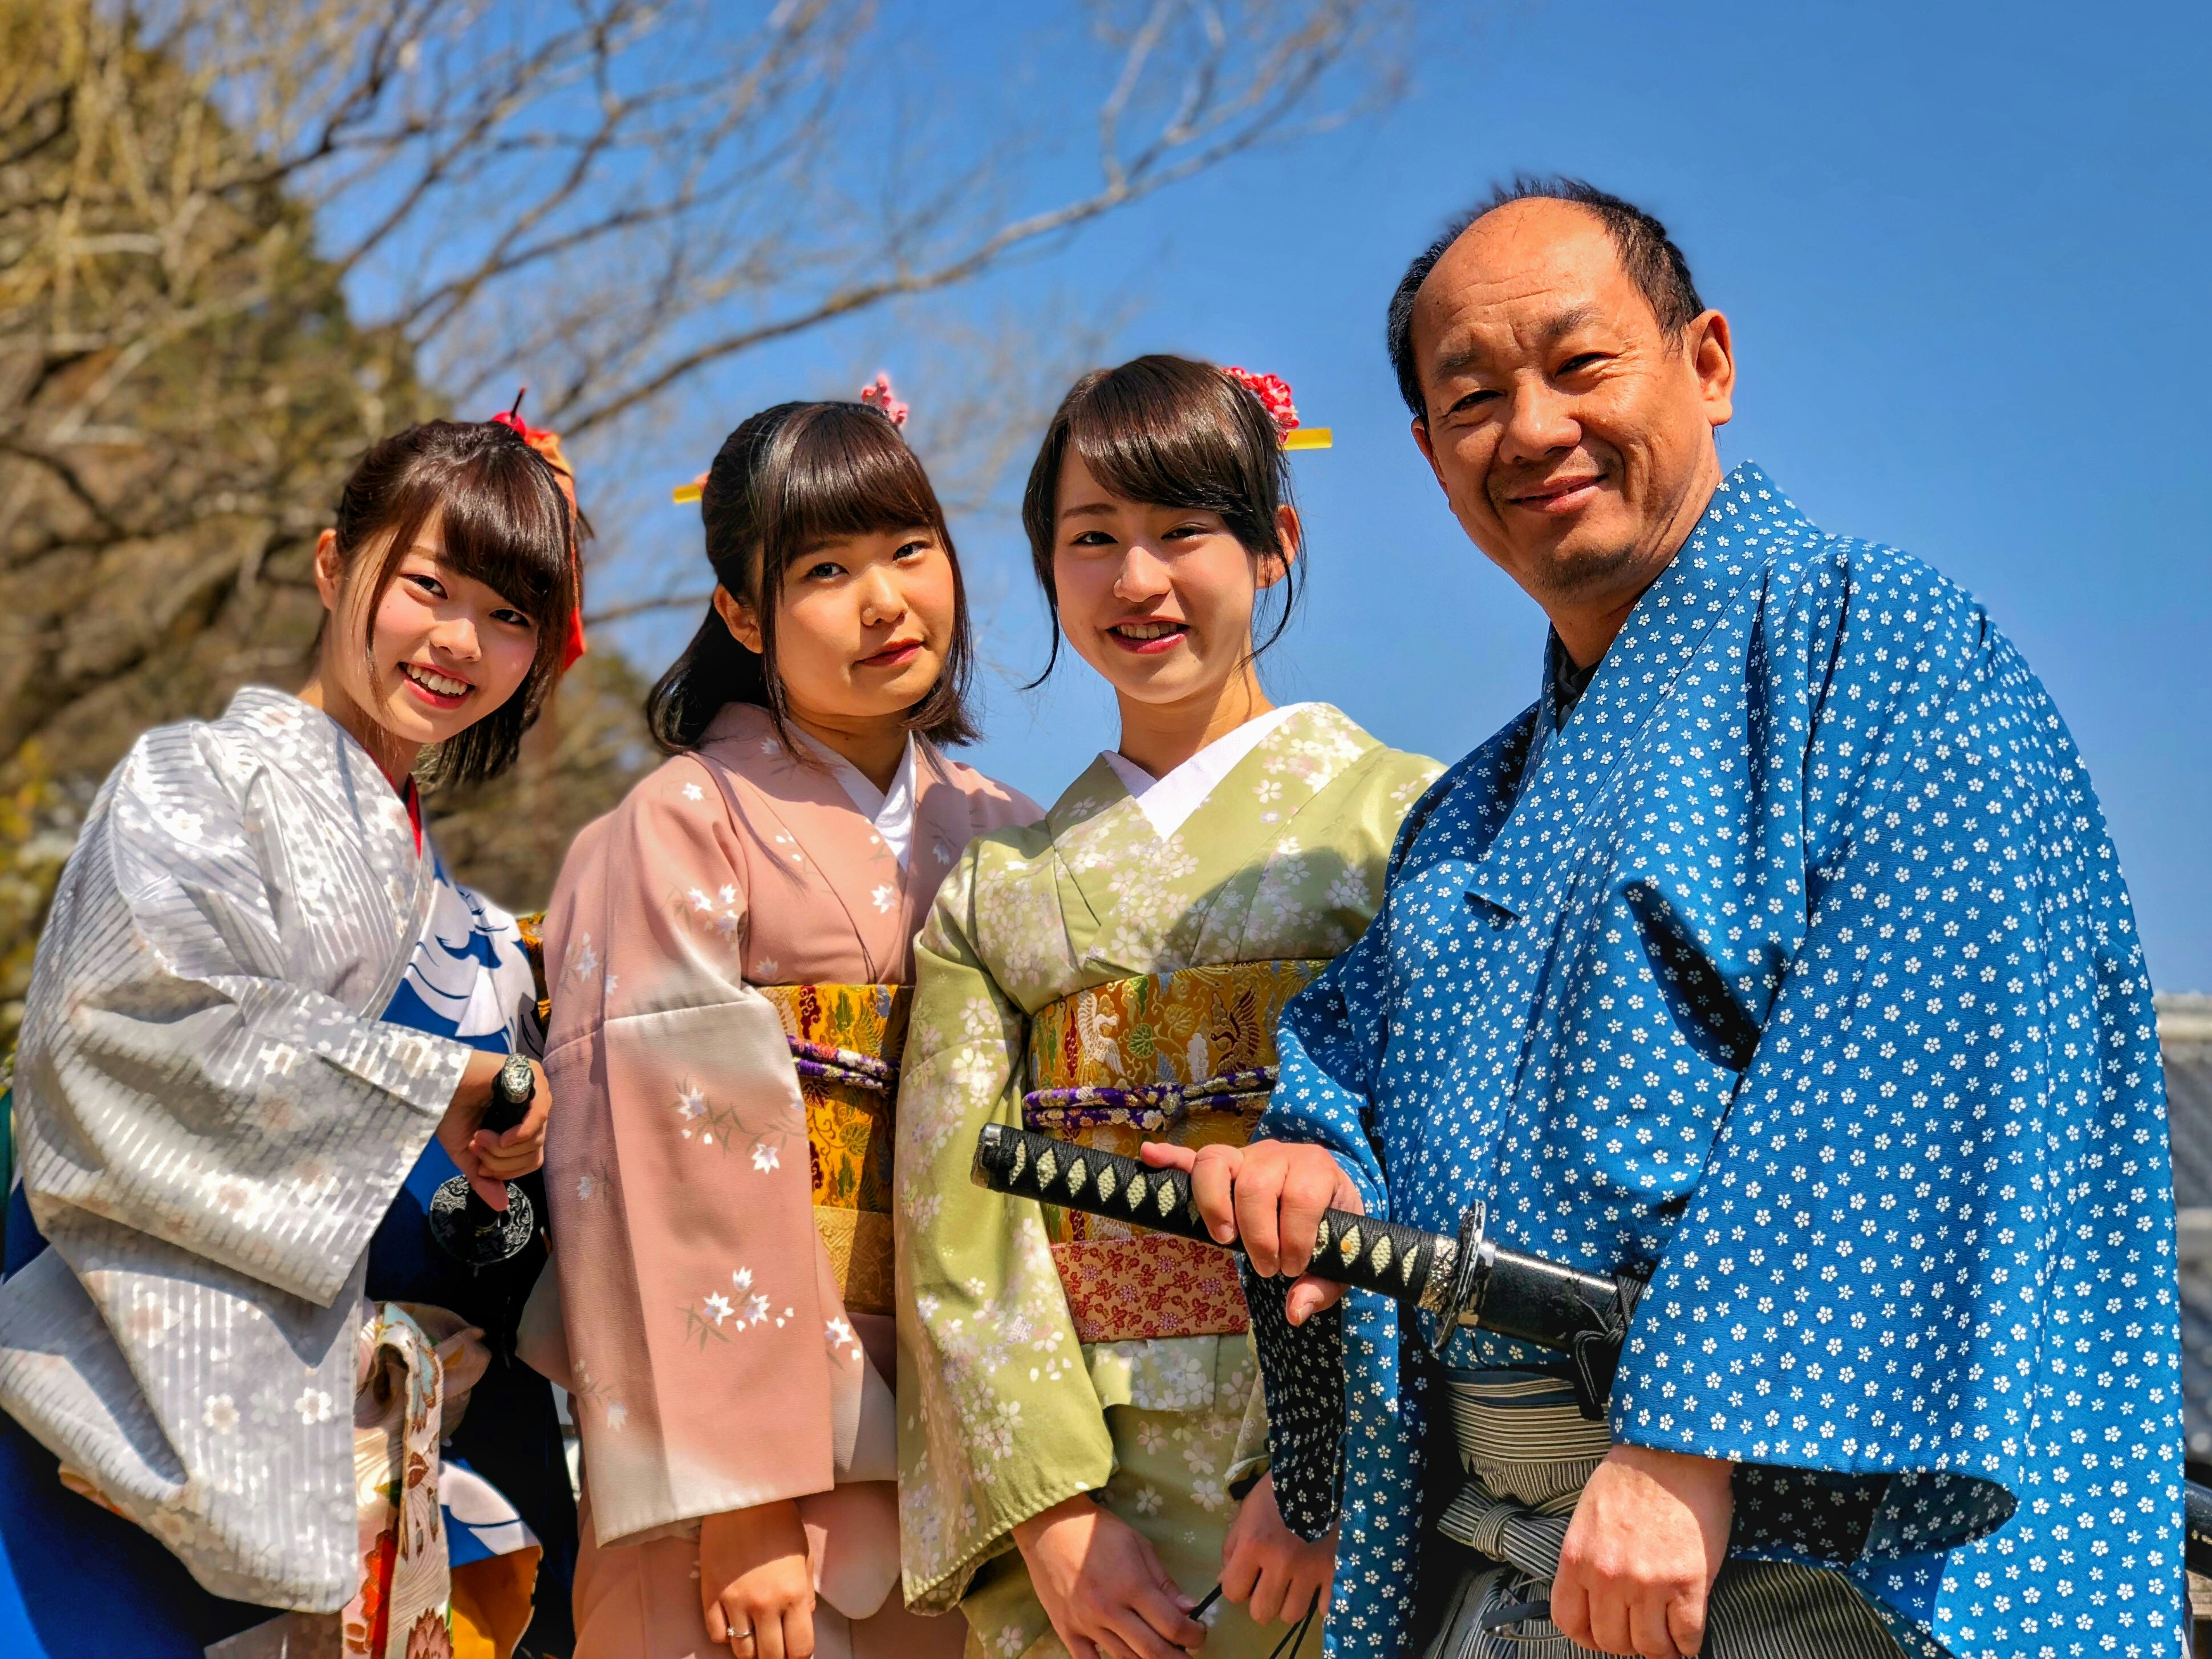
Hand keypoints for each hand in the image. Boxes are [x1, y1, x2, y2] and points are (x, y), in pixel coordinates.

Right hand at [438, 1051, 549, 1209]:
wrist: (433, 1085)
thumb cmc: (449, 1114)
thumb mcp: (467, 1156)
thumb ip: (486, 1179)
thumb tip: (502, 1207)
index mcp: (521, 1126)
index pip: (531, 1160)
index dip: (506, 1170)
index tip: (480, 1164)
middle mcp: (532, 1110)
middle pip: (534, 1152)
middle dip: (501, 1160)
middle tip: (477, 1146)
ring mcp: (535, 1092)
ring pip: (535, 1138)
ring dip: (503, 1148)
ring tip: (479, 1136)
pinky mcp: (532, 1076)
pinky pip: (539, 1116)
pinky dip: (520, 1133)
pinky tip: (502, 1137)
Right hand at [701, 1500, 815, 1658]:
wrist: (743, 1495)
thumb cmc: (779, 1522)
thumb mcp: (804, 1557)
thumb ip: (805, 1594)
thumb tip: (802, 1621)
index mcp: (794, 1594)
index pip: (800, 1648)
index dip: (799, 1655)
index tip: (796, 1652)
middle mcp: (765, 1604)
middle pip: (770, 1656)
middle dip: (776, 1657)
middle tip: (776, 1648)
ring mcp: (734, 1602)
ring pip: (742, 1651)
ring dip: (751, 1649)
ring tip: (756, 1637)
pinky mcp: (710, 1596)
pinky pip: (716, 1634)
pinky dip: (726, 1634)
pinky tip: (734, 1621)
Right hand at [1013, 1494, 1204, 1658]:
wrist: (1050, 1526)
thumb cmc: (1098, 1531)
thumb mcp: (1139, 1545)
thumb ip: (1164, 1582)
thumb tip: (1189, 1610)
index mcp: (1133, 1586)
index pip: (1172, 1625)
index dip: (1193, 1636)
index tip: (1199, 1634)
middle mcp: (1111, 1610)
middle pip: (1152, 1652)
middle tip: (1188, 1657)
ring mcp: (1086, 1624)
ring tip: (1160, 1657)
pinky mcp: (1066, 1630)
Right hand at [1138, 1141, 1360, 1324]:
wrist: (1328, 1194)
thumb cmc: (1331, 1226)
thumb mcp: (1340, 1256)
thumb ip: (1323, 1285)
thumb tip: (1294, 1311)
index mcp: (1317, 1170)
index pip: (1302, 1195)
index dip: (1295, 1236)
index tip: (1292, 1267)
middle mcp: (1279, 1153)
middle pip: (1256, 1184)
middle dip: (1258, 1234)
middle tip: (1266, 1267)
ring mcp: (1247, 1155)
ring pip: (1218, 1163)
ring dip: (1215, 1205)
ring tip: (1225, 1240)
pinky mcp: (1224, 1164)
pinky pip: (1192, 1156)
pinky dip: (1170, 1158)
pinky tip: (1149, 1156)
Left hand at [1219, 1474, 1333, 1627]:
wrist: (1323, 1472)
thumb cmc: (1278, 1491)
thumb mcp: (1246, 1513)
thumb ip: (1232, 1548)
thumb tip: (1224, 1580)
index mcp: (1254, 1545)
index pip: (1232, 1592)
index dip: (1237, 1585)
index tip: (1246, 1574)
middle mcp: (1281, 1562)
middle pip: (1262, 1613)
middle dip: (1261, 1600)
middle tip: (1270, 1582)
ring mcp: (1311, 1570)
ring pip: (1292, 1615)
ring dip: (1289, 1601)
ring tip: (1293, 1582)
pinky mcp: (1337, 1571)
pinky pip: (1324, 1607)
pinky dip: (1319, 1599)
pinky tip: (1317, 1582)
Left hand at [1551, 1444, 1731, 1658]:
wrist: (1672, 1452)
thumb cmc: (1630, 1478)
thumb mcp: (1587, 1517)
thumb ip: (1586, 1559)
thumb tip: (1596, 1599)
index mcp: (1577, 1558)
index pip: (1569, 1622)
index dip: (1588, 1637)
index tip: (1602, 1635)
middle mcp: (1607, 1577)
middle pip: (1611, 1641)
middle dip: (1626, 1644)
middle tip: (1640, 1632)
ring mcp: (1648, 1583)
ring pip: (1649, 1647)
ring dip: (1659, 1649)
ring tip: (1667, 1638)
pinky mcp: (1688, 1584)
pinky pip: (1687, 1638)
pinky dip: (1688, 1644)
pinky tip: (1688, 1635)